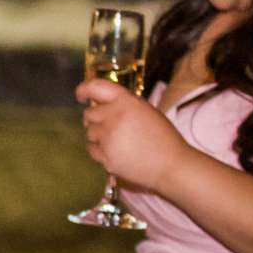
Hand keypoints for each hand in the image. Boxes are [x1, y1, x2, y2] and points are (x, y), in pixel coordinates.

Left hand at [76, 79, 191, 194]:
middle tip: (109, 126)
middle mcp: (113, 117)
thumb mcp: (145, 111)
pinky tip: (115, 152)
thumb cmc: (162, 137)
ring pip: (89, 132)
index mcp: (126, 102)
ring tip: (117, 141)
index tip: (81, 96)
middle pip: (89, 114)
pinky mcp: (106, 157)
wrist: (171, 165)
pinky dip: (99, 150)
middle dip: (96, 119)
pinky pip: (92, 149)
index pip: (96, 87)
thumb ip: (123, 104)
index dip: (84, 90)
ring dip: (98, 135)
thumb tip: (101, 104)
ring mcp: (108, 138)